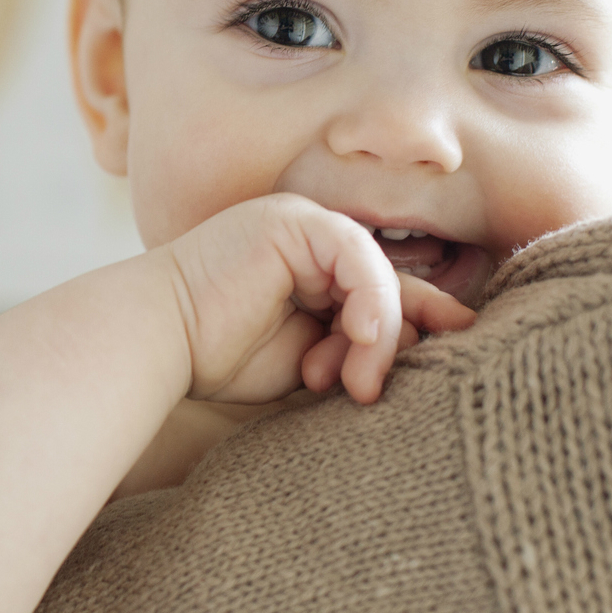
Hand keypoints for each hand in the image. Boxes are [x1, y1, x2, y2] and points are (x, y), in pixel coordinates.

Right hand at [159, 194, 473, 406]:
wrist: (158, 345)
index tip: (453, 365)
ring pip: (378, 277)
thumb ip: (356, 352)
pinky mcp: (294, 222)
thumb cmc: (219, 362)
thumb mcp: (308, 363)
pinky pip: (357, 255)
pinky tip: (360, 339)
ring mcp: (304, 227)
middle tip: (380, 390)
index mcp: (314, 277)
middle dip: (399, 342)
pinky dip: (370, 300)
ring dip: (378, 337)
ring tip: (356, 386)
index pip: (385, 298)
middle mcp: (313, 246)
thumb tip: (423, 351)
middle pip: (390, 286)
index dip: (421, 330)